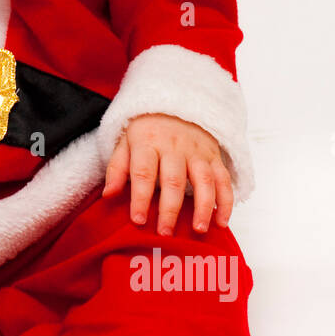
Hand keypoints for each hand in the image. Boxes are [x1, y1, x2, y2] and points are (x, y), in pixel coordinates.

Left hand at [102, 112, 232, 235]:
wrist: (174, 102)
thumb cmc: (146, 129)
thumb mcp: (125, 142)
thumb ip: (117, 169)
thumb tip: (108, 195)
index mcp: (148, 143)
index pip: (143, 173)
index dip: (140, 198)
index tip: (138, 220)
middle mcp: (175, 147)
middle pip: (174, 181)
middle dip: (170, 209)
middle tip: (165, 233)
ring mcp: (197, 152)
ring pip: (204, 181)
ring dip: (203, 207)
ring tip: (198, 230)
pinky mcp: (214, 156)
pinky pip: (223, 180)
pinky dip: (225, 201)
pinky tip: (222, 222)